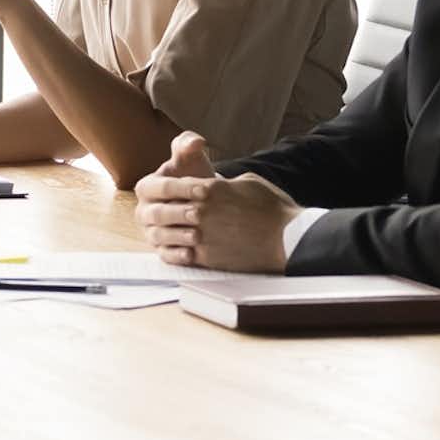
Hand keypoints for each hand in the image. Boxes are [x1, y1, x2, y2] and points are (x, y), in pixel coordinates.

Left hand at [133, 130, 297, 271]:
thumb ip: (223, 183)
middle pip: (162, 209)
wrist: (288, 239)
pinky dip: (173, 252)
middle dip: (156, 212)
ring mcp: (201, 235)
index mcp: (209, 188)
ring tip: (159, 233)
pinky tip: (173, 250)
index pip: (169, 186)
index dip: (159, 189)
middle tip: (151, 214)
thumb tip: (215, 184)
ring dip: (161, 233)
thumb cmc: (273, 209)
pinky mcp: (207, 257)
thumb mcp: (248, 182)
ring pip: (166, 233)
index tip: (155, 193)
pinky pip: (178, 255)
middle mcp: (200, 211)